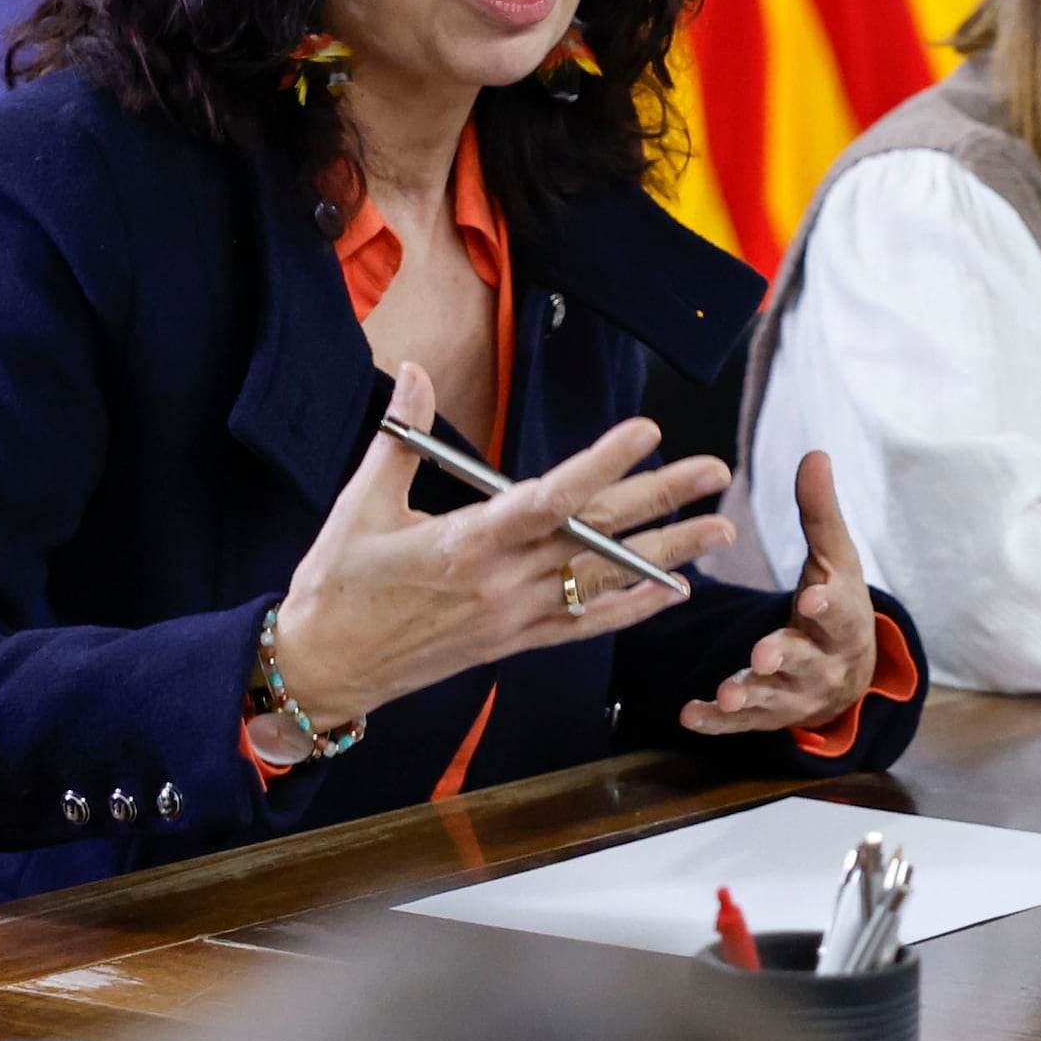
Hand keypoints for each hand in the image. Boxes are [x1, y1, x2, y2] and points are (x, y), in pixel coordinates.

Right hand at [258, 365, 737, 740]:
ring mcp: (513, 618)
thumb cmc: (334, 586)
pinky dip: (631, 608)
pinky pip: (585, 625)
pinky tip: (671, 591)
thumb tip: (416, 370)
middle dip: (661, 500)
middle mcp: (501, 584)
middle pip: (597, 535)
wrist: (320, 670)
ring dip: (668, 554)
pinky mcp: (514, 644)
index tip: (646, 431)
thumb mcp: (359, 503)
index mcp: (464, 544)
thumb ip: (401, 435)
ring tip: (719, 529)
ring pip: (605, 581)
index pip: (551, 498)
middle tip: (715, 470)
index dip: (604, 464)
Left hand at [683, 444, 881, 735]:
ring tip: (727, 692)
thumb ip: (820, 512)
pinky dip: (716, 723)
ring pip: (774, 699)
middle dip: (786, 656)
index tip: (812, 597)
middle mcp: (824, 664)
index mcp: (844, 621)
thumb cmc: (836, 602)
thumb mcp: (835, 559)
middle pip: (808, 663)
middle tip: (765, 651)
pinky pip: (741, 725)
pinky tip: (689, 715)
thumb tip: (815, 454)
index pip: (841, 615)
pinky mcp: (765, 716)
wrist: (846, 670)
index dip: (829, 608)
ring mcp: (794, 694)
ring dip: (749, 695)